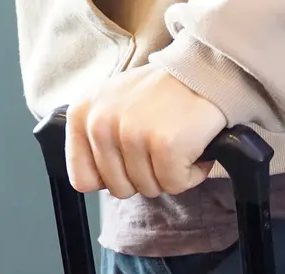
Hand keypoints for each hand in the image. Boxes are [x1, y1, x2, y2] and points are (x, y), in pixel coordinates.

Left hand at [65, 65, 226, 198]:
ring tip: (175, 144)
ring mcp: (132, 134)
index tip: (129, 161)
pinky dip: (190, 173)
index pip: (83, 179)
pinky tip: (191, 148)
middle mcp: (100, 124)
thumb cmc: (160, 94)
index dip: (112, 178)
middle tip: (158, 149)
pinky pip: (174, 185)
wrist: (202, 73)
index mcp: (82, 115)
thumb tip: (96, 180)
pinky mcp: (164, 145)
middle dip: (144, 178)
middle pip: (119, 189)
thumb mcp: (110, 106)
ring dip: (169, 174)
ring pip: (148, 189)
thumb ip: (95, 139)